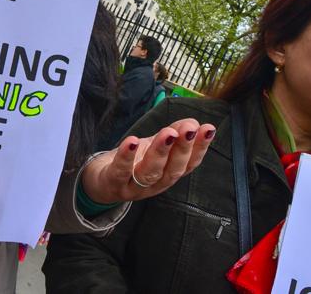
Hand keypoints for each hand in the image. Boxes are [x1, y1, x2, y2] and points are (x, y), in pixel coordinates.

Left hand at [81, 119, 214, 203]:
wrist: (102, 181)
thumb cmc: (135, 161)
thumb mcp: (156, 146)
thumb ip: (175, 134)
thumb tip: (194, 123)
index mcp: (168, 174)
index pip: (189, 163)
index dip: (200, 148)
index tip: (208, 129)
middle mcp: (155, 184)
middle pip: (172, 170)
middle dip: (182, 149)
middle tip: (189, 130)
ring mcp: (134, 187)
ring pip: (150, 173)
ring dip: (160, 152)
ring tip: (168, 133)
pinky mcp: (113, 184)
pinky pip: (120, 172)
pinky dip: (127, 157)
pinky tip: (132, 141)